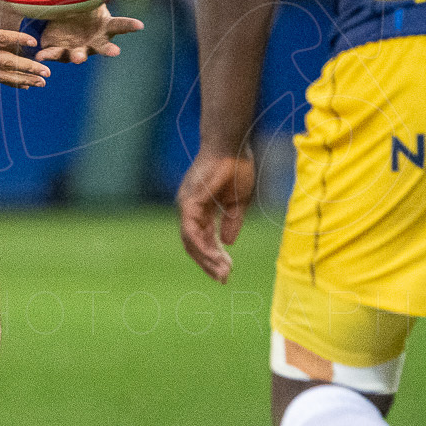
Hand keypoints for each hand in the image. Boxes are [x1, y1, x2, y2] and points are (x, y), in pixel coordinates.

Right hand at [0, 0, 47, 87]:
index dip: (17, 39)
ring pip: (4, 75)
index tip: (33, 42)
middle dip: (28, 68)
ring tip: (42, 83)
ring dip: (24, 79)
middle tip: (47, 72)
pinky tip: (25, 85)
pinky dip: (11, 82)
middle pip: (8, 63)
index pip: (0, 39)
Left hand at [32, 3, 145, 63]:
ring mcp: (77, 49)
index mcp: (104, 28)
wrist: (62, 22)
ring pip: (79, 55)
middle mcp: (93, 42)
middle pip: (103, 47)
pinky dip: (46, 55)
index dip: (130, 25)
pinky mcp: (59, 51)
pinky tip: (40, 56)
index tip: (140, 25)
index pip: (119, 26)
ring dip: (79, 56)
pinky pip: (52, 53)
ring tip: (79, 57)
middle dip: (109, 49)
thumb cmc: (82, 10)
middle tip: (116, 52)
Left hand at [177, 149, 256, 282]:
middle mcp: (190, 208)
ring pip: (191, 241)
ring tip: (222, 273)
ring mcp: (187, 205)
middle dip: (209, 263)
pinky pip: (192, 231)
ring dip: (206, 259)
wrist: (233, 146)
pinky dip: (202, 247)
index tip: (226, 271)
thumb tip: (228, 242)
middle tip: (224, 278)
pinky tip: (215, 258)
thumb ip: (232, 222)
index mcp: (201, 208)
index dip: (213, 255)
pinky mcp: (189, 202)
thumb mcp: (238, 202)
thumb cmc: (236, 168)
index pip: (202, 238)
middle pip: (194, 244)